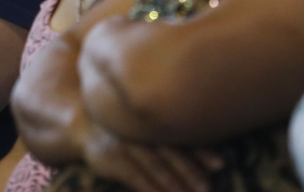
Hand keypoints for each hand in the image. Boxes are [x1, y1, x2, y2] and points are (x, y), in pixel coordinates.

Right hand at [80, 123, 220, 191]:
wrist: (82, 125)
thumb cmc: (126, 127)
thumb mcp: (146, 124)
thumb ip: (171, 132)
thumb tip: (217, 155)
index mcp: (152, 118)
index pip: (181, 135)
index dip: (201, 150)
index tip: (221, 164)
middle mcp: (139, 128)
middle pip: (170, 151)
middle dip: (190, 170)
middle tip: (207, 187)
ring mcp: (124, 143)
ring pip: (154, 165)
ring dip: (173, 183)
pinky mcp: (109, 159)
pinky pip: (133, 176)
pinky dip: (150, 188)